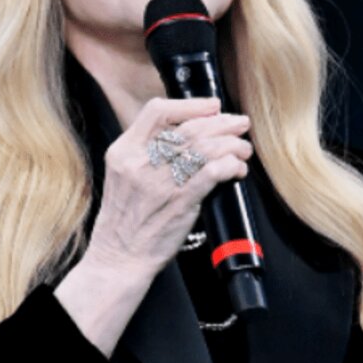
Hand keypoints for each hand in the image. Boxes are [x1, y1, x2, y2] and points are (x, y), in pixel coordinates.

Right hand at [85, 96, 252, 278]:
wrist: (119, 258)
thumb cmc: (124, 220)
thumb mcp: (121, 175)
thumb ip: (145, 151)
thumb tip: (186, 132)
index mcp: (123, 151)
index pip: (157, 111)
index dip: (190, 105)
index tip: (212, 106)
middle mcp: (140, 162)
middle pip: (189, 128)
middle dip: (222, 122)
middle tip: (239, 124)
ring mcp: (160, 182)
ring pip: (205, 147)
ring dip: (231, 144)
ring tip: (243, 147)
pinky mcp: (180, 202)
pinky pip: (212, 172)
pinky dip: (230, 165)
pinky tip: (237, 169)